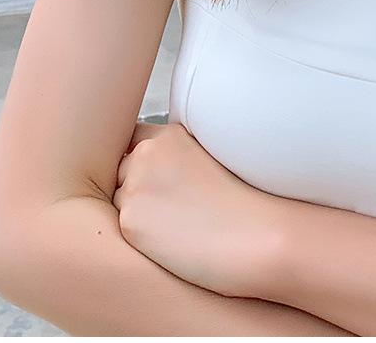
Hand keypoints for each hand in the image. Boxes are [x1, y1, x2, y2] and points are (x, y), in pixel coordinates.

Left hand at [112, 121, 287, 298]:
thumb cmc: (243, 204)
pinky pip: (123, 227)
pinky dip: (140, 236)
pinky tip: (171, 240)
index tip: (160, 181)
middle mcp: (148, 153)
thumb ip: (177, 156)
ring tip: (176, 225)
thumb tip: (158, 173)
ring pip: (119, 199)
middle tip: (172, 208)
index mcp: (171, 135)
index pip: (134, 140)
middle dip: (137, 187)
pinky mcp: (130, 219)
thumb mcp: (209, 159)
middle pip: (121, 169)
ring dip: (137, 211)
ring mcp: (136, 185)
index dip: (144, 163)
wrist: (256, 235)